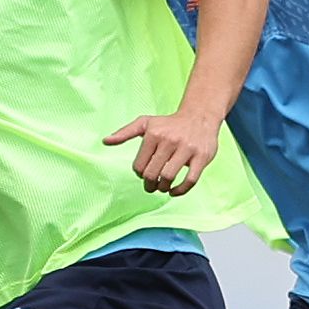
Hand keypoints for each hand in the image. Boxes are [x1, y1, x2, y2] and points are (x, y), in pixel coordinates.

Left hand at [107, 107, 222, 195]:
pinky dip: (180, 190)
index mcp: (154, 134)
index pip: (140, 165)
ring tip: (163, 187)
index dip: (140, 174)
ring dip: (163, 188)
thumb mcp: (145, 123)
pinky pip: (190, 180)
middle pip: (153, 173)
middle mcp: (170, 140)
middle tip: (152, 186)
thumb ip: (124, 133)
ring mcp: (188, 149)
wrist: (199, 117)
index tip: (145, 174)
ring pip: (169, 177)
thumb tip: (105, 141)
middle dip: (150, 184)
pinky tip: (174, 191)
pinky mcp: (202, 157)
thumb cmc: (169, 124)